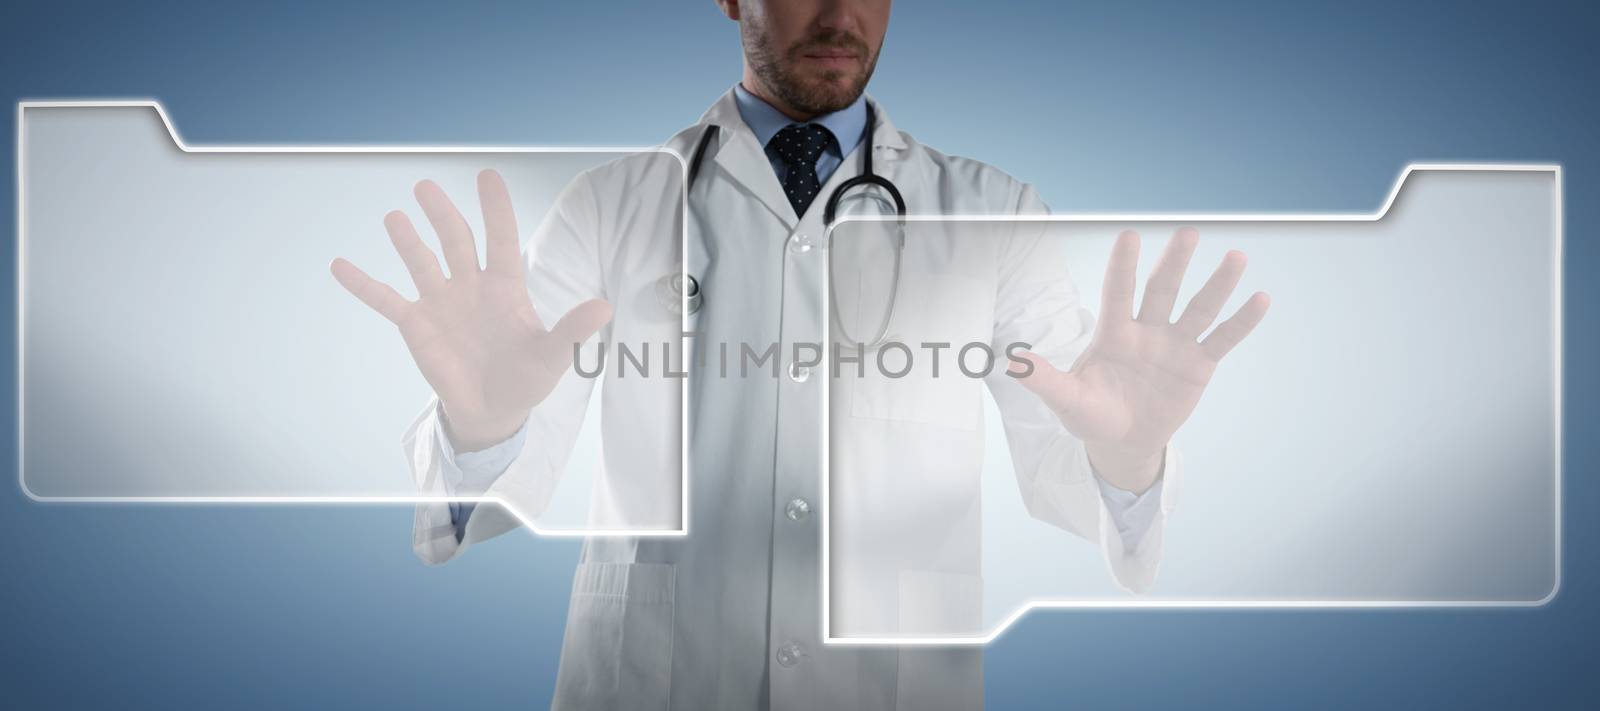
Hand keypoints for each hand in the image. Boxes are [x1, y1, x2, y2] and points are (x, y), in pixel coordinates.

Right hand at [330, 170, 611, 450]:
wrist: (493, 410)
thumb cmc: (526, 379)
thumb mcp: (551, 356)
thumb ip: (572, 330)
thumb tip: (606, 307)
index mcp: (505, 287)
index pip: (501, 238)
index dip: (495, 209)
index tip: (487, 176)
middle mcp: (471, 286)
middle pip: (455, 241)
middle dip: (442, 214)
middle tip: (426, 186)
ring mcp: (441, 302)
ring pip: (421, 262)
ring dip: (407, 241)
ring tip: (395, 217)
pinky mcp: (416, 324)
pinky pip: (385, 300)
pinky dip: (363, 284)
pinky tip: (340, 265)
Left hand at [1012, 228, 1268, 491]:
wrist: (1122, 441)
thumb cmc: (1091, 415)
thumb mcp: (1067, 401)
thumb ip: (1045, 380)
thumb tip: (1012, 362)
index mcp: (1113, 333)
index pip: (1117, 293)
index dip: (1122, 267)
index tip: (1128, 236)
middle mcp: (1146, 330)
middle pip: (1161, 290)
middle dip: (1174, 263)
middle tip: (1188, 232)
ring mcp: (1174, 345)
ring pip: (1198, 308)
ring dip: (1217, 284)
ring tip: (1236, 257)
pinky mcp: (1198, 365)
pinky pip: (1222, 340)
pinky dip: (1240, 322)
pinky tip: (1260, 299)